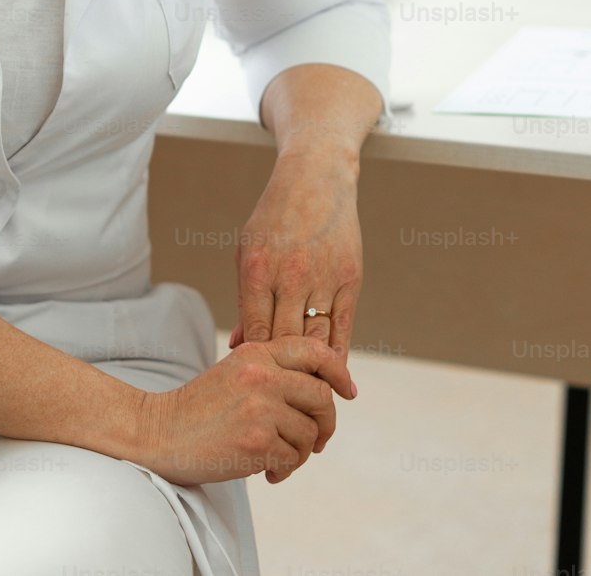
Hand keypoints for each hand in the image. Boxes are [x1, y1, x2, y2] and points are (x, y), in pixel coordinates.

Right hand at [135, 334, 345, 485]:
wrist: (160, 433)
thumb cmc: (201, 408)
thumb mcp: (237, 371)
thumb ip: (275, 371)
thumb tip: (324, 389)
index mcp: (257, 351)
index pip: (314, 351)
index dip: (339, 371)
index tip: (348, 391)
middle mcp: (262, 374)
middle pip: (321, 397)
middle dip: (326, 424)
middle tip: (316, 442)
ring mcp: (260, 407)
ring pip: (308, 434)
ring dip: (299, 454)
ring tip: (277, 458)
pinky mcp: (256, 441)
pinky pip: (291, 460)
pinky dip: (283, 472)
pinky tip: (265, 472)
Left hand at [227, 148, 364, 469]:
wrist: (316, 178)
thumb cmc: (274, 219)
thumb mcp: (248, 252)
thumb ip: (246, 302)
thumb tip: (239, 349)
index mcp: (257, 269)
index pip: (255, 335)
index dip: (255, 368)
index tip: (253, 392)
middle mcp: (291, 275)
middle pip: (285, 345)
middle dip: (282, 380)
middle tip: (279, 412)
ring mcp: (324, 277)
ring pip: (317, 341)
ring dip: (312, 376)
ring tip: (307, 406)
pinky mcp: (351, 278)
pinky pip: (343, 328)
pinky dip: (338, 358)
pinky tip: (335, 382)